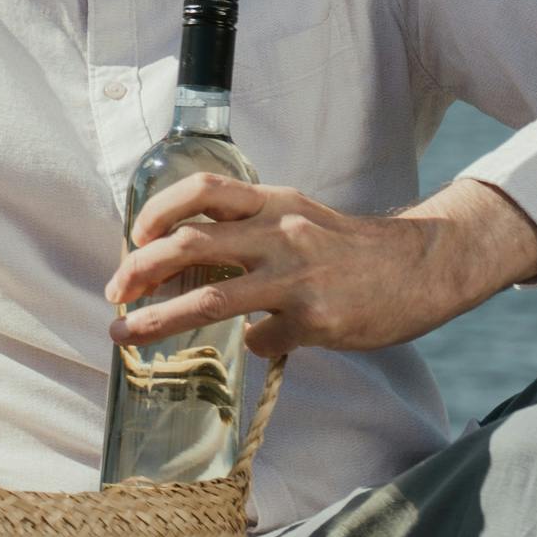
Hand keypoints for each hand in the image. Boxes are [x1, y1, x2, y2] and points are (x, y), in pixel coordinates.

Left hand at [104, 176, 536, 358]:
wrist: (423, 268)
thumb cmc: (350, 248)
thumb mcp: (298, 218)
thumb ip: (248, 229)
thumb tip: (182, 258)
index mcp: (273, 203)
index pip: (201, 191)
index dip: (157, 211)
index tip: (133, 236)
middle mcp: (280, 233)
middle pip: (188, 245)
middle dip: (138, 269)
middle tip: (114, 293)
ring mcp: (296, 278)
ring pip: (207, 299)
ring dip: (156, 321)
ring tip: (125, 336)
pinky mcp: (314, 320)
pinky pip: (260, 340)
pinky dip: (251, 345)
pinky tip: (260, 344)